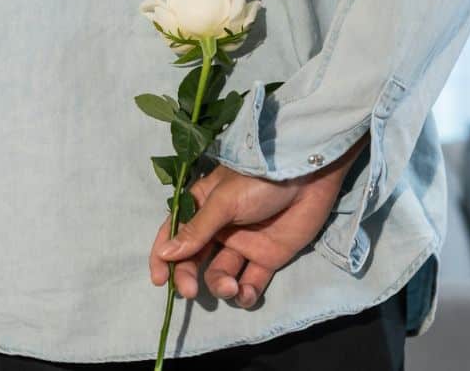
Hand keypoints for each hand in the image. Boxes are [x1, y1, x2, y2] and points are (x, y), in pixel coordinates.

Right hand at [149, 130, 368, 308]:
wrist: (309, 175)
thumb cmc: (260, 179)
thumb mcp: (223, 201)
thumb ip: (197, 230)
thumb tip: (166, 254)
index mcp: (203, 206)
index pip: (175, 233)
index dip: (164, 256)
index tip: (160, 280)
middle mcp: (219, 227)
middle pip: (194, 259)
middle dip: (188, 277)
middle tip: (190, 291)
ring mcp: (244, 243)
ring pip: (221, 273)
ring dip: (220, 285)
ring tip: (229, 286)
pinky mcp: (269, 256)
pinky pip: (251, 282)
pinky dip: (245, 293)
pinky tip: (245, 294)